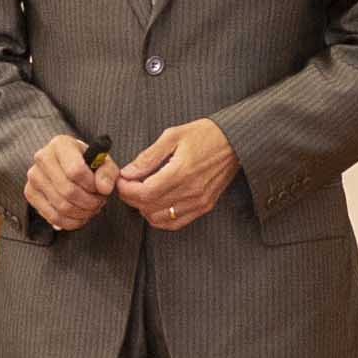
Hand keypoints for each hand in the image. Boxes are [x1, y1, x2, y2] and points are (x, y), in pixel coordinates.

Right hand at [22, 135, 111, 230]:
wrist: (67, 166)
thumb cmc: (88, 163)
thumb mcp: (104, 163)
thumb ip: (108, 173)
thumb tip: (103, 188)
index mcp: (61, 144)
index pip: (76, 171)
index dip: (92, 185)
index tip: (101, 189)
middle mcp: (42, 158)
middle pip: (68, 191)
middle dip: (90, 202)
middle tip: (99, 202)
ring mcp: (34, 176)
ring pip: (61, 206)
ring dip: (83, 213)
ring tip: (92, 208)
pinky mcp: (30, 193)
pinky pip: (53, 217)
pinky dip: (71, 222)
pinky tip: (81, 216)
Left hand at [116, 120, 239, 232]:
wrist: (235, 142)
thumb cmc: (205, 135)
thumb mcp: (172, 136)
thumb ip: (148, 157)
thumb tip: (127, 173)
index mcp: (182, 171)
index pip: (144, 193)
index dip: (126, 190)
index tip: (122, 180)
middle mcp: (191, 191)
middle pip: (148, 207)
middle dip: (131, 197)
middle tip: (128, 184)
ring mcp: (199, 202)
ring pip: (159, 218)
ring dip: (144, 208)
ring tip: (142, 192)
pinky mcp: (204, 207)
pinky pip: (175, 223)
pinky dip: (160, 218)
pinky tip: (156, 204)